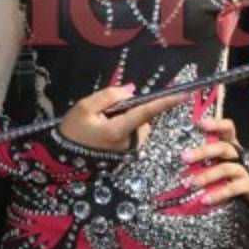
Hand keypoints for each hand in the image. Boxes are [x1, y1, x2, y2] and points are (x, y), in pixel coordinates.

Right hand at [59, 84, 183, 151]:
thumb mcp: (85, 107)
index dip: (165, 102)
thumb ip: (109, 96)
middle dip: (129, 107)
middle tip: (104, 112)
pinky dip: (125, 125)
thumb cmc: (73, 130)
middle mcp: (129, 141)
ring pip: (138, 122)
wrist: (64, 157)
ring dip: (126, 117)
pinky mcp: (128, 151)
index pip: (146, 112)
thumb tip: (132, 91)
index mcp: (118, 130)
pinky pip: (133, 130)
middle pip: (142, 115)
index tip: (184, 94)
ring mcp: (130, 149)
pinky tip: (106, 129)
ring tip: (102, 122)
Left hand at [182, 117, 248, 205]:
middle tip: (185, 157)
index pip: (228, 128)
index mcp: (230, 144)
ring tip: (192, 183)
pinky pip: (233, 189)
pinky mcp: (248, 186)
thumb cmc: (228, 171)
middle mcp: (238, 154)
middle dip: (204, 152)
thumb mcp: (218, 159)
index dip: (216, 124)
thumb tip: (180, 155)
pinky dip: (219, 194)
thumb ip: (204, 155)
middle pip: (223, 148)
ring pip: (227, 168)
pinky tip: (206, 199)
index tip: (200, 124)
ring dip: (207, 176)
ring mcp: (244, 170)